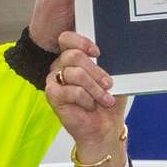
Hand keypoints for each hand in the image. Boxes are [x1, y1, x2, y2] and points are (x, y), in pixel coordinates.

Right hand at [44, 32, 127, 166]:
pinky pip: (70, 90)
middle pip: (73, 55)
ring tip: (104, 99)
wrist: (104, 128)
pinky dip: (85, 99)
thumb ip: (107, 62)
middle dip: (95, 71)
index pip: (67, 38)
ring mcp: (54, 81)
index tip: (98, 52)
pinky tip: (90, 106)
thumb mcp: (112, 77)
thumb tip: (114, 50)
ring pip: (74, 73)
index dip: (81, 42)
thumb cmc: (107, 102)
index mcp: (73, 58)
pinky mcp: (52, 95)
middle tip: (108, 84)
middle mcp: (61, 66)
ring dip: (94, 88)